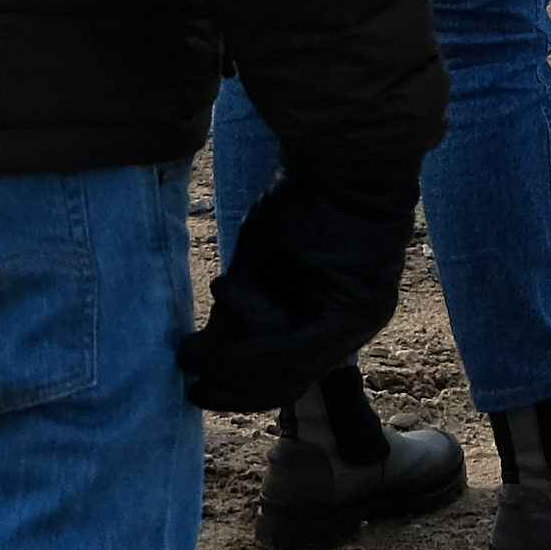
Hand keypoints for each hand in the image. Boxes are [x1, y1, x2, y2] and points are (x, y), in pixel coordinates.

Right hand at [180, 154, 419, 413]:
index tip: (197, 387)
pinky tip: (219, 338)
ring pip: (292, 372)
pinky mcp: (357, 309)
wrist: (347, 157)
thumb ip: (244, 307)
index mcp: (334, 321)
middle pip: (290, 384)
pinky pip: (302, 346)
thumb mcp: (261, 260)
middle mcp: (352, 331)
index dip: (240, 390)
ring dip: (234, 368)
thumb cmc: (303, 198)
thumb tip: (210, 348)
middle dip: (234, 392)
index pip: (288, 377)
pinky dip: (256, 346)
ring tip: (191, 353)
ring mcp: (359, 324)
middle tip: (191, 386)